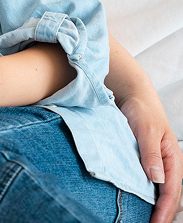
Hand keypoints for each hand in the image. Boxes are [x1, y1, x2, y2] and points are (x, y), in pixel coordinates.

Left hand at [118, 94, 182, 222]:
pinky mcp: (147, 162)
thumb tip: (157, 179)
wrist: (133, 97)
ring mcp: (158, 165)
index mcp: (174, 159)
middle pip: (170, 197)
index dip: (163, 211)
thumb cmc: (142, 111)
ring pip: (162, 193)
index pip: (171, 192)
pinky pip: (151, 185)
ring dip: (156, 209)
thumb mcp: (145, 131)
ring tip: (145, 222)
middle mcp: (169, 165)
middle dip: (163, 215)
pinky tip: (140, 206)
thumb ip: (150, 154)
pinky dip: (148, 198)